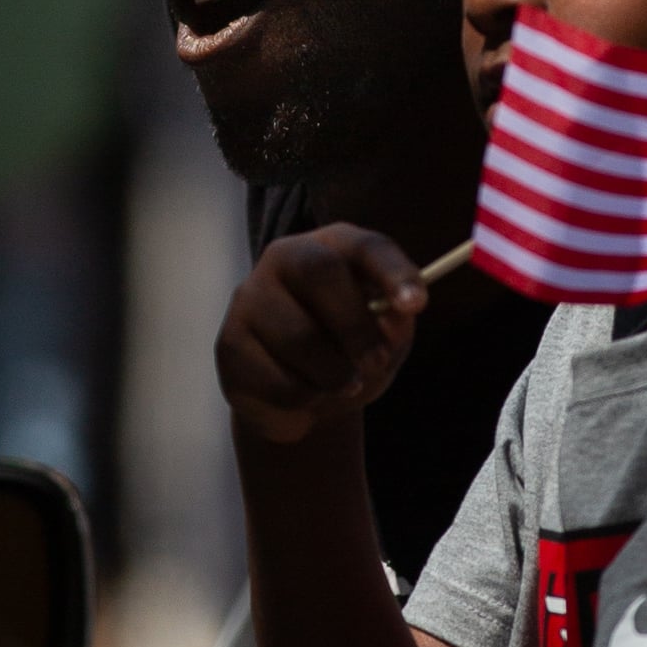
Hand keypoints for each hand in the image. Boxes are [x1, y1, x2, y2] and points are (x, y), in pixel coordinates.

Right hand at [215, 226, 425, 447]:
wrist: (301, 397)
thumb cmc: (350, 353)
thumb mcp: (386, 340)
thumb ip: (396, 326)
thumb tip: (394, 317)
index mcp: (332, 247)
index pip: (365, 246)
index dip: (393, 272)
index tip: (417, 305)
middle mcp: (284, 258)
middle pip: (320, 272)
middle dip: (356, 327)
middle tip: (377, 363)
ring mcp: (249, 297)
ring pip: (299, 337)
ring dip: (334, 376)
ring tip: (340, 384)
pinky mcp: (229, 343)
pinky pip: (277, 380)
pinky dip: (304, 401)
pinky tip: (303, 396)